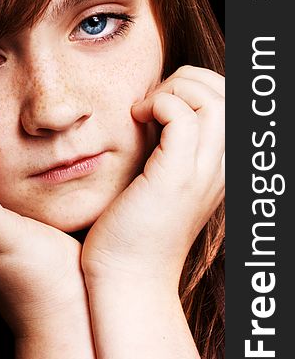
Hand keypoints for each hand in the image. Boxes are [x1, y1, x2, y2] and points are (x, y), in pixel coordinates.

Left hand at [82, 65, 224, 286]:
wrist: (126, 277)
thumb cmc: (135, 230)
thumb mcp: (161, 181)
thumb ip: (170, 148)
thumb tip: (157, 108)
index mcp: (222, 167)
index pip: (231, 102)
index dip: (198, 87)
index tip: (161, 104)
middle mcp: (223, 169)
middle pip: (227, 93)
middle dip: (187, 81)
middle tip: (152, 103)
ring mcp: (203, 174)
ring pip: (212, 99)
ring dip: (173, 91)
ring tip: (145, 111)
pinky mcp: (176, 178)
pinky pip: (183, 117)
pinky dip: (159, 105)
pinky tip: (137, 118)